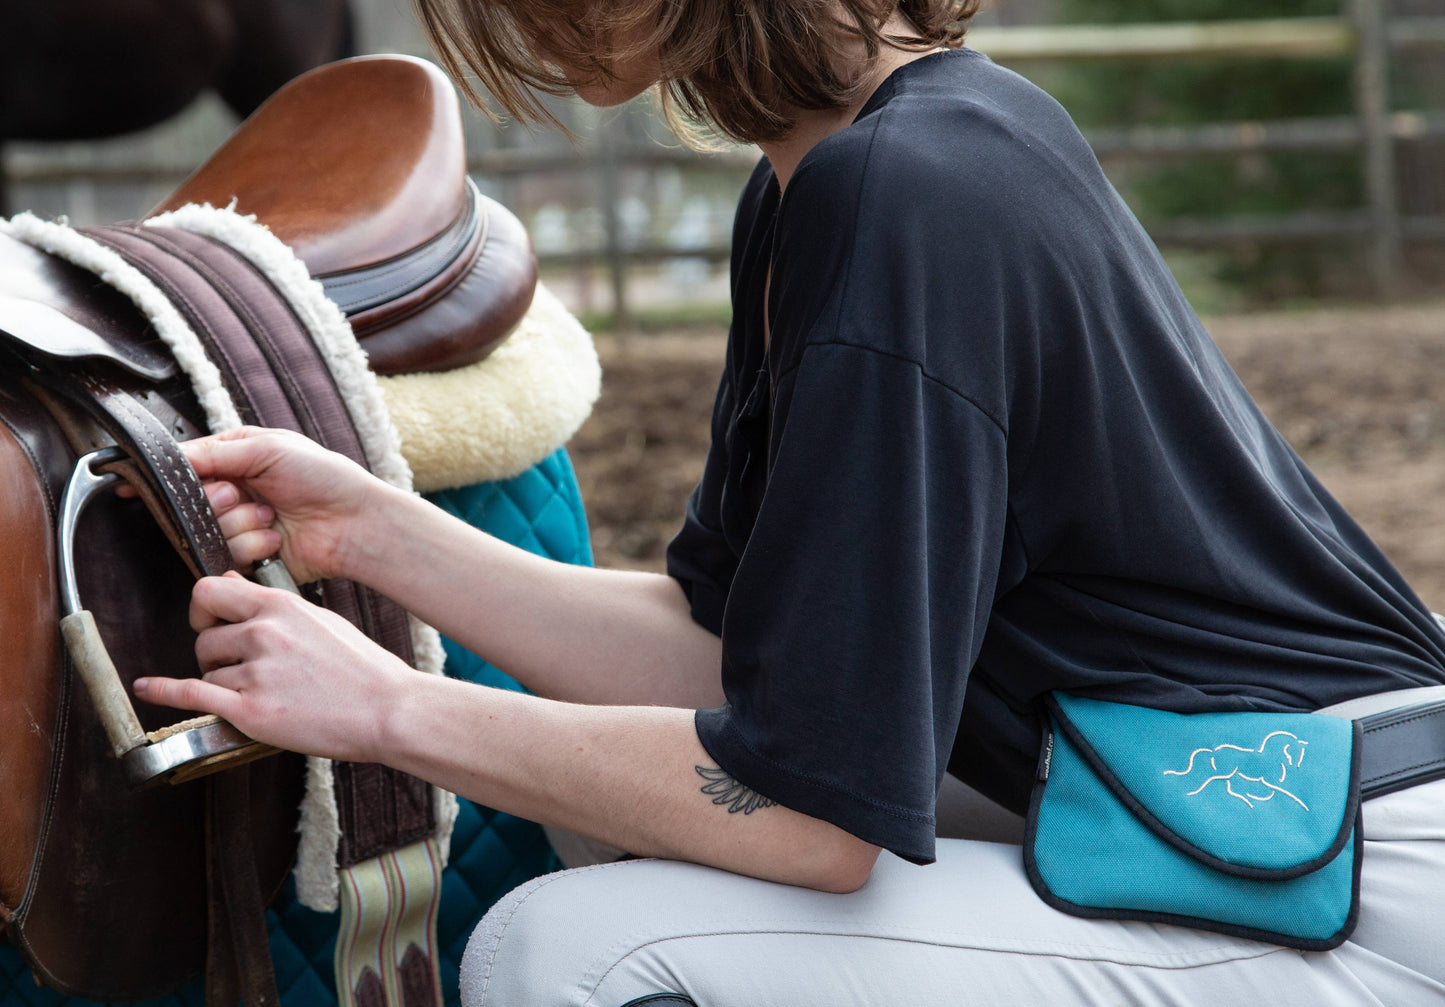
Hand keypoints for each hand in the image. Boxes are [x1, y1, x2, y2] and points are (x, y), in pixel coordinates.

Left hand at [133, 571, 414, 762]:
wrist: (388, 710)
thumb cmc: (364, 669)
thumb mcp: (321, 620)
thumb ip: (276, 607)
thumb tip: (234, 585)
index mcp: (282, 607)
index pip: (211, 589)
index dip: (205, 607)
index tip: (212, 621)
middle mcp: (264, 633)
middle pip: (203, 635)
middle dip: (212, 650)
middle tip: (233, 665)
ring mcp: (256, 672)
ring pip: (205, 669)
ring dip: (219, 681)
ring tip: (256, 692)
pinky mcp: (251, 711)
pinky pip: (191, 694)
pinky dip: (163, 691)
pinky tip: (148, 688)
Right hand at [184, 426, 386, 583]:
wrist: (354, 522)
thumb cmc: (324, 476)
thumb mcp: (269, 448)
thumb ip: (216, 452)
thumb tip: (172, 456)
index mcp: (237, 458)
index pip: (186, 466)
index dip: (170, 477)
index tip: (152, 484)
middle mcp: (235, 491)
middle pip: (190, 502)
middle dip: (217, 500)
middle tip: (242, 495)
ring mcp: (240, 524)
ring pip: (206, 531)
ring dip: (240, 523)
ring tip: (270, 516)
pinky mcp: (249, 555)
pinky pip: (225, 556)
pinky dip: (251, 546)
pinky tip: (275, 539)